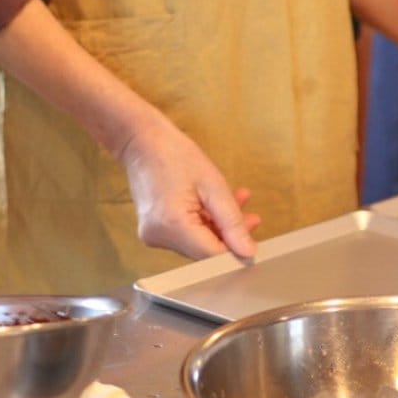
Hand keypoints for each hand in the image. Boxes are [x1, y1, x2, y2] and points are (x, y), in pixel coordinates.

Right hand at [115, 115, 260, 261]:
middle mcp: (159, 237)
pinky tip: (215, 207)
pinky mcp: (154, 230)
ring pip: (197, 243)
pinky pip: (186, 235)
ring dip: (219, 227)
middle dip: (229, 236)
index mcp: (173, 226)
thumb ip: (232, 221)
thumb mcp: (213, 185)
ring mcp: (153, 236)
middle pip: (204, 251)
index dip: (237, 251)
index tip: (254, 237)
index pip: (212, 256)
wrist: (142, 141)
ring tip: (236, 202)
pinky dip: (203, 223)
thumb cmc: (175, 155)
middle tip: (252, 217)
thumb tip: (248, 253)